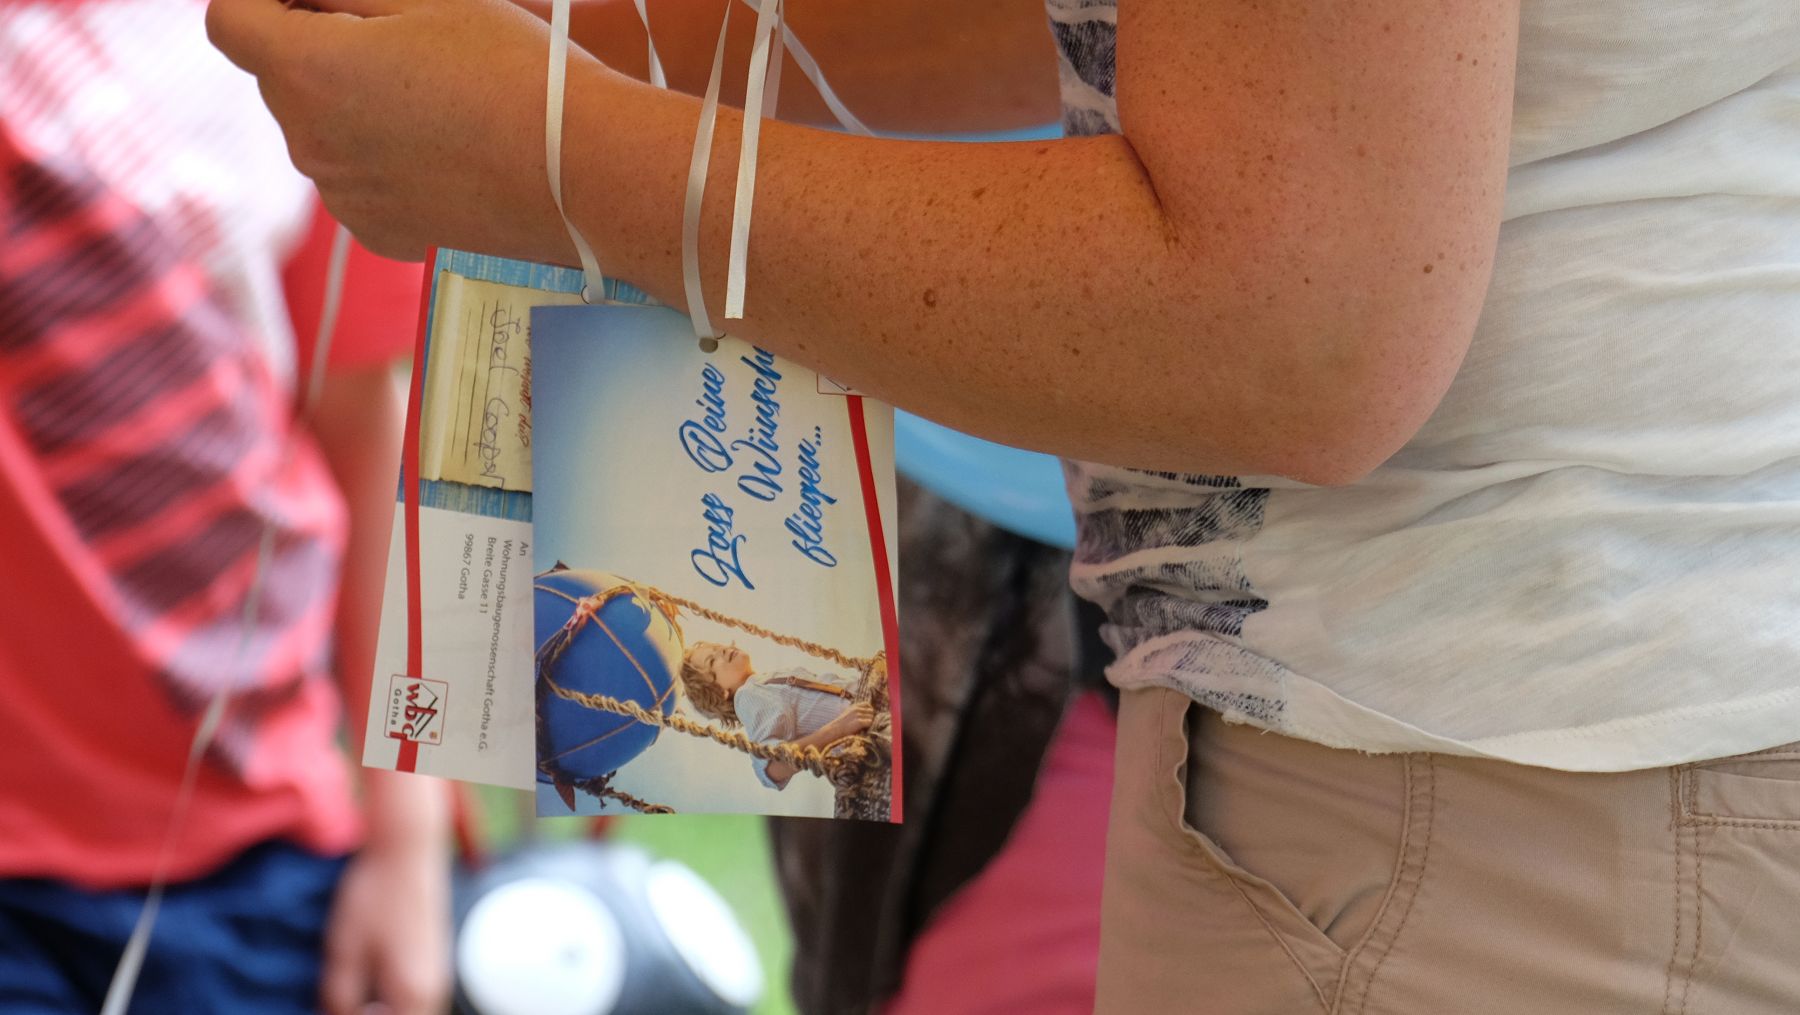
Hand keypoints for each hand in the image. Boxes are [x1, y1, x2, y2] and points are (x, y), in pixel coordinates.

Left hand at [207, 0, 576, 261]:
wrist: (583, 175)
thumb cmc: (515, 74)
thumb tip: (303, 0)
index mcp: (308, 71)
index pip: (229, 21)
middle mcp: (309, 142)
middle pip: (280, 76)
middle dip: (318, 48)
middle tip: (406, 42)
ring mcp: (342, 196)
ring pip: (320, 129)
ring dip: (352, 104)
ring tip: (437, 99)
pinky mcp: (379, 231)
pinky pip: (355, 179)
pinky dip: (381, 158)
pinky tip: (443, 149)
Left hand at [320, 835, 453, 1014]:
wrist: (406, 851)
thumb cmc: (375, 897)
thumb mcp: (343, 951)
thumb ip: (340, 997)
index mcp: (413, 994)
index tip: (336, 1011)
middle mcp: (434, 989)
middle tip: (343, 1007)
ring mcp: (438, 973)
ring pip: (412, 1012)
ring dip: (385, 1012)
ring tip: (355, 1002)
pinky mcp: (433, 958)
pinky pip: (416, 998)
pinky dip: (394, 1004)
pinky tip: (369, 991)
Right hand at [820, 701, 874, 741]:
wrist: (835, 730)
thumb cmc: (841, 725)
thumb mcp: (848, 714)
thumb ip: (856, 711)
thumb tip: (868, 713)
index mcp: (854, 706)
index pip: (867, 704)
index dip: (869, 710)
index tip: (868, 716)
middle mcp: (856, 709)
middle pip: (871, 711)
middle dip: (870, 717)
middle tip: (866, 724)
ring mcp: (858, 715)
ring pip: (871, 717)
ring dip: (869, 723)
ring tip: (863, 727)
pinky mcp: (859, 722)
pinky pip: (870, 723)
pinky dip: (868, 726)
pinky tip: (863, 729)